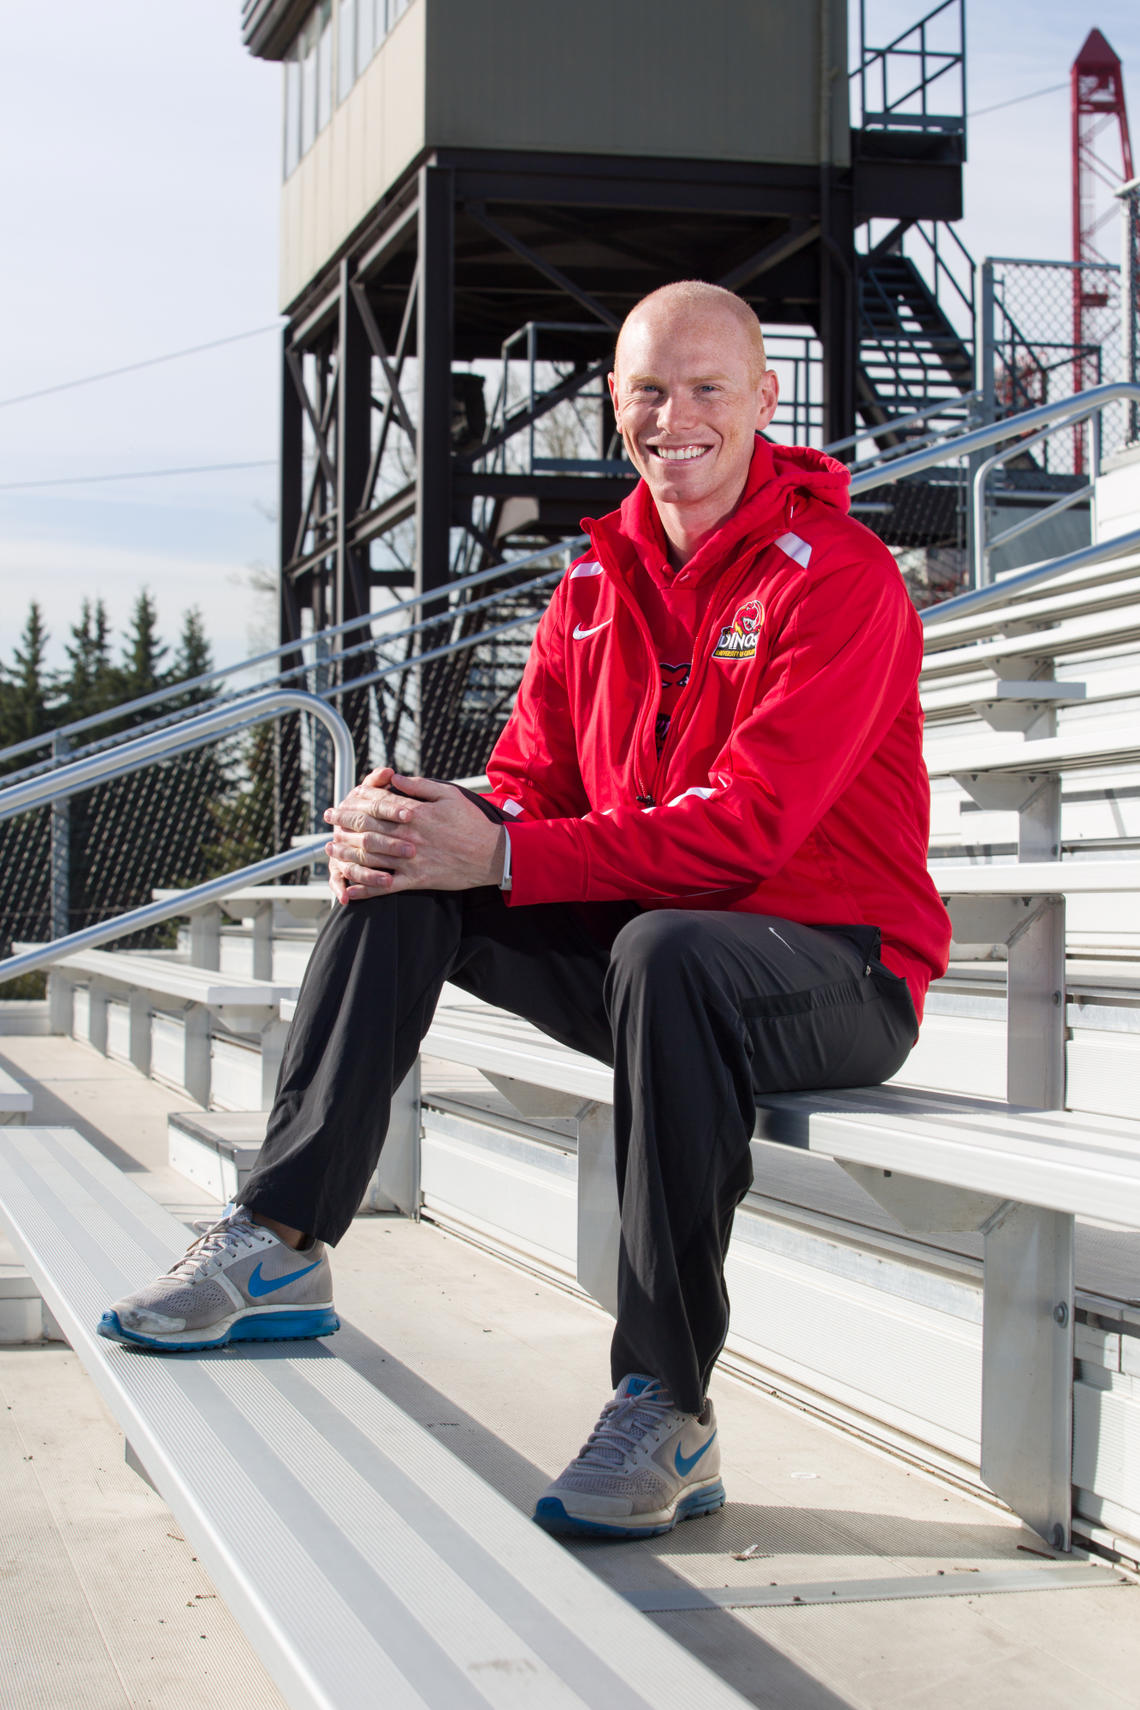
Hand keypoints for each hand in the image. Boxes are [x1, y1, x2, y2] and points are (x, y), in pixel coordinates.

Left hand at [324, 767, 505, 902]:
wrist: (492, 855)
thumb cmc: (472, 822)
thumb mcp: (448, 794)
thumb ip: (419, 786)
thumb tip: (393, 777)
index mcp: (415, 813)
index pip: (376, 804)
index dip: (356, 801)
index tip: (343, 800)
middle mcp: (408, 836)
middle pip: (366, 829)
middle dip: (343, 824)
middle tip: (330, 821)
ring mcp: (410, 860)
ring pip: (369, 858)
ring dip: (346, 854)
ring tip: (331, 850)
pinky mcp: (417, 880)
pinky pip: (385, 887)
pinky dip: (365, 889)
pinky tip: (348, 890)